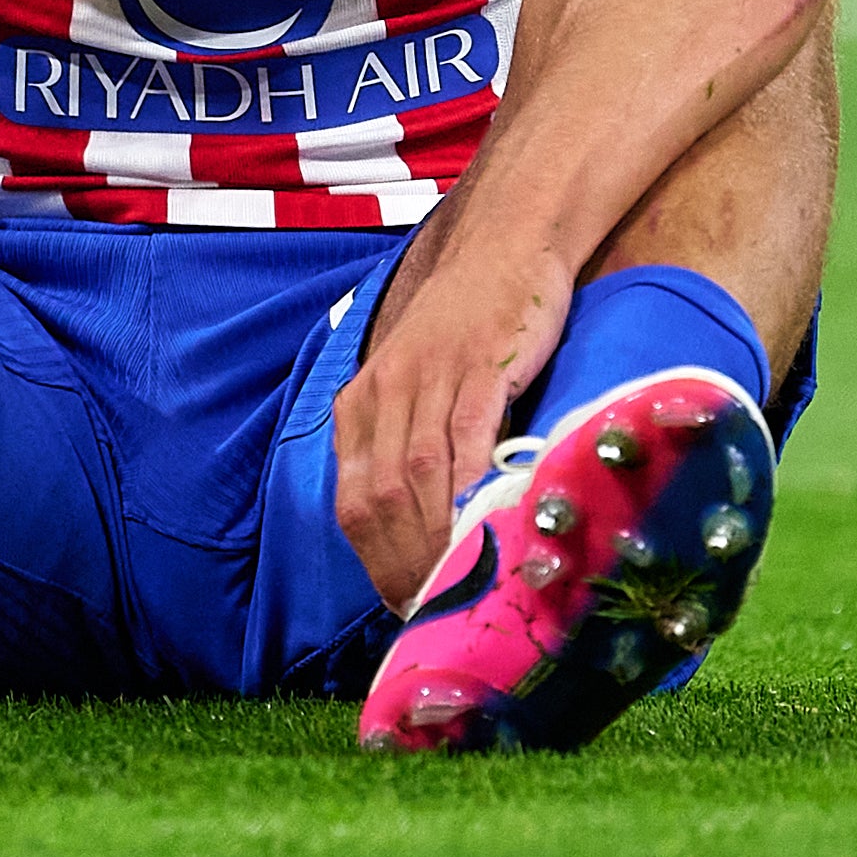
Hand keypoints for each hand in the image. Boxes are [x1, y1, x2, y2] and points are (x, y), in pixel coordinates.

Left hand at [331, 216, 576, 607]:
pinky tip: (485, 524)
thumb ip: (415, 448)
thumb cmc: (470, 326)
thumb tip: (427, 536)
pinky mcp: (478, 364)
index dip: (376, 562)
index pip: (350, 502)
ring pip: (414, 475)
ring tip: (461, 585)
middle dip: (404, 564)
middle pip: (377, 499)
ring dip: (433, 539)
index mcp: (361, 404)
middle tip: (439, 610)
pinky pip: (466, 436)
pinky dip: (469, 487)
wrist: (506, 245)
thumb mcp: (421, 388)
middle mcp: (384, 391)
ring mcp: (429, 377)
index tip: (406, 605)